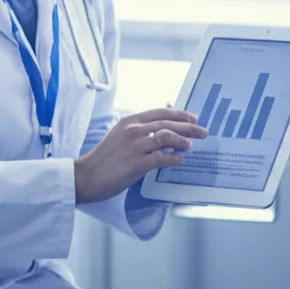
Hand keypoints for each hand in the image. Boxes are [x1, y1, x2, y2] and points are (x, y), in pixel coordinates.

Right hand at [74, 108, 207, 203]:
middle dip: (189, 127)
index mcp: (130, 121)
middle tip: (203, 131)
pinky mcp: (136, 163)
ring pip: (167, 138)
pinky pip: (161, 158)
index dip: (179, 114)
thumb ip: (139, 131)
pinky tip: (179, 160)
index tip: (193, 117)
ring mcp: (135, 146)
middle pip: (168, 124)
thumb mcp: (120, 135)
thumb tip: (163, 133)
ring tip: (191, 146)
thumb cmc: (104, 158)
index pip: (160, 112)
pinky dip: (173, 159)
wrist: (86, 175)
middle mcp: (134, 130)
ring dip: (183, 141)